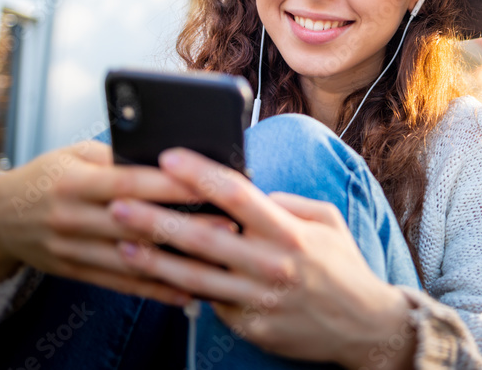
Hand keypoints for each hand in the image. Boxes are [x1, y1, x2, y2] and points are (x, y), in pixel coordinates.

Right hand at [0, 140, 209, 305]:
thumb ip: (118, 156)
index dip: (171, 184)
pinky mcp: (76, 271)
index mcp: (75, 182)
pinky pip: (121, 284)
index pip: (131, 182)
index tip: (210, 184)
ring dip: (178, 262)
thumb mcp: (77, 155)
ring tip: (218, 259)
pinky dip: (156, 290)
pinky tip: (187, 291)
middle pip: (138, 223)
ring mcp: (73, 248)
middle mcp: (72, 217)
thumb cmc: (49, 176)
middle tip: (229, 224)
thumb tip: (170, 157)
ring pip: (132, 259)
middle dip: (186, 225)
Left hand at [110, 148, 416, 367]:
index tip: (168, 156)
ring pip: (194, 277)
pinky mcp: (250, 326)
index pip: (237, 194)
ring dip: (153, 259)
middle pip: (202, 236)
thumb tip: (250, 193)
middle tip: (118, 203)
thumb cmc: (343, 267)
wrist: (363, 326)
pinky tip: (155, 277)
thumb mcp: (329, 222)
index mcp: (291, 232)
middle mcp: (272, 265)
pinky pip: (209, 304)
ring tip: (121, 244)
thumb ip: (288, 203)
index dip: (199, 173)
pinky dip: (180, 290)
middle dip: (156, 217)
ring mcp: (258, 300)